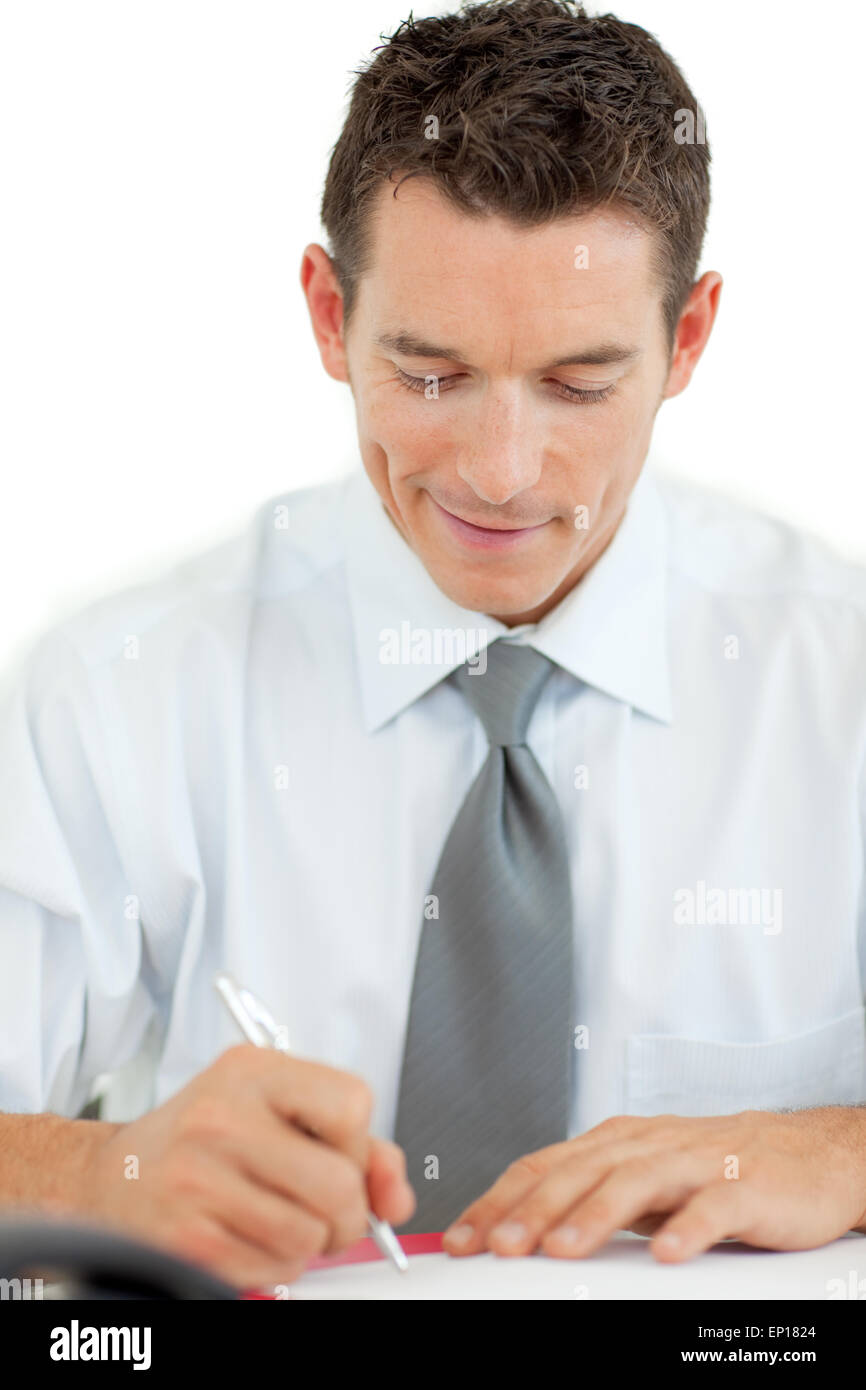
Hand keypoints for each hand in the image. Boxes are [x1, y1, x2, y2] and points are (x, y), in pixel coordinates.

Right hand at [74, 1044, 414, 1288]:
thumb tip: (395, 1196)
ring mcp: (199, 1178)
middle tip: (331, 1213)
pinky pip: (272, 1269)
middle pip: (337, 1183)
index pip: (351, 1104)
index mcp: (253, 1071)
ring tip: (282, 1220)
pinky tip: (251, 1238)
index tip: (341, 1155)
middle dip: (349, 1213)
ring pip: (309, 1235)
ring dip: (310, 1243)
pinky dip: (277, 1266)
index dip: (360, 1145)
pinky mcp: (185, 1237)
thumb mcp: (274, 1107)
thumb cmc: (205, 1137)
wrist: (114, 1176)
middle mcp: (222, 1117)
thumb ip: (351, 1141)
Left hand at [442, 1107, 865, 1262]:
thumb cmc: (712, 1168)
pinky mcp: (745, 1185)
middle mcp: (647, 1144)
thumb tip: (516, 1231)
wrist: (803, 1152)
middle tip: (500, 1246)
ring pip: (636, 1181)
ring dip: (595, 1215)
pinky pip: (713, 1206)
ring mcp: (695, 1162)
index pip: (543, 1166)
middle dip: (534, 1210)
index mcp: (614, 1143)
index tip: (464, 1238)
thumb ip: (586, 1198)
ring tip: (563, 1249)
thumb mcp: (638, 1179)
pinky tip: (665, 1253)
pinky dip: (688, 1228)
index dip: (499, 1201)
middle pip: (579, 1172)